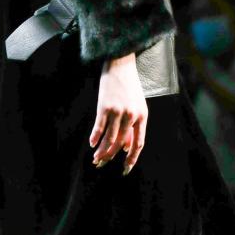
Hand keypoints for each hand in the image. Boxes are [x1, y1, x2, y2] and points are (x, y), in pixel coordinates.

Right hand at [90, 53, 146, 174]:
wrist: (120, 65)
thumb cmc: (129, 87)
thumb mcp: (137, 106)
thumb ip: (133, 127)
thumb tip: (126, 148)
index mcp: (142, 116)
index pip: (138, 143)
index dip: (132, 158)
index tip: (125, 168)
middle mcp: (131, 115)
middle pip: (120, 143)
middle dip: (110, 156)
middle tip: (102, 164)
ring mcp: (118, 111)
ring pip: (109, 139)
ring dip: (101, 151)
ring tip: (95, 158)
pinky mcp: (105, 107)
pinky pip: (99, 127)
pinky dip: (95, 138)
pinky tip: (92, 144)